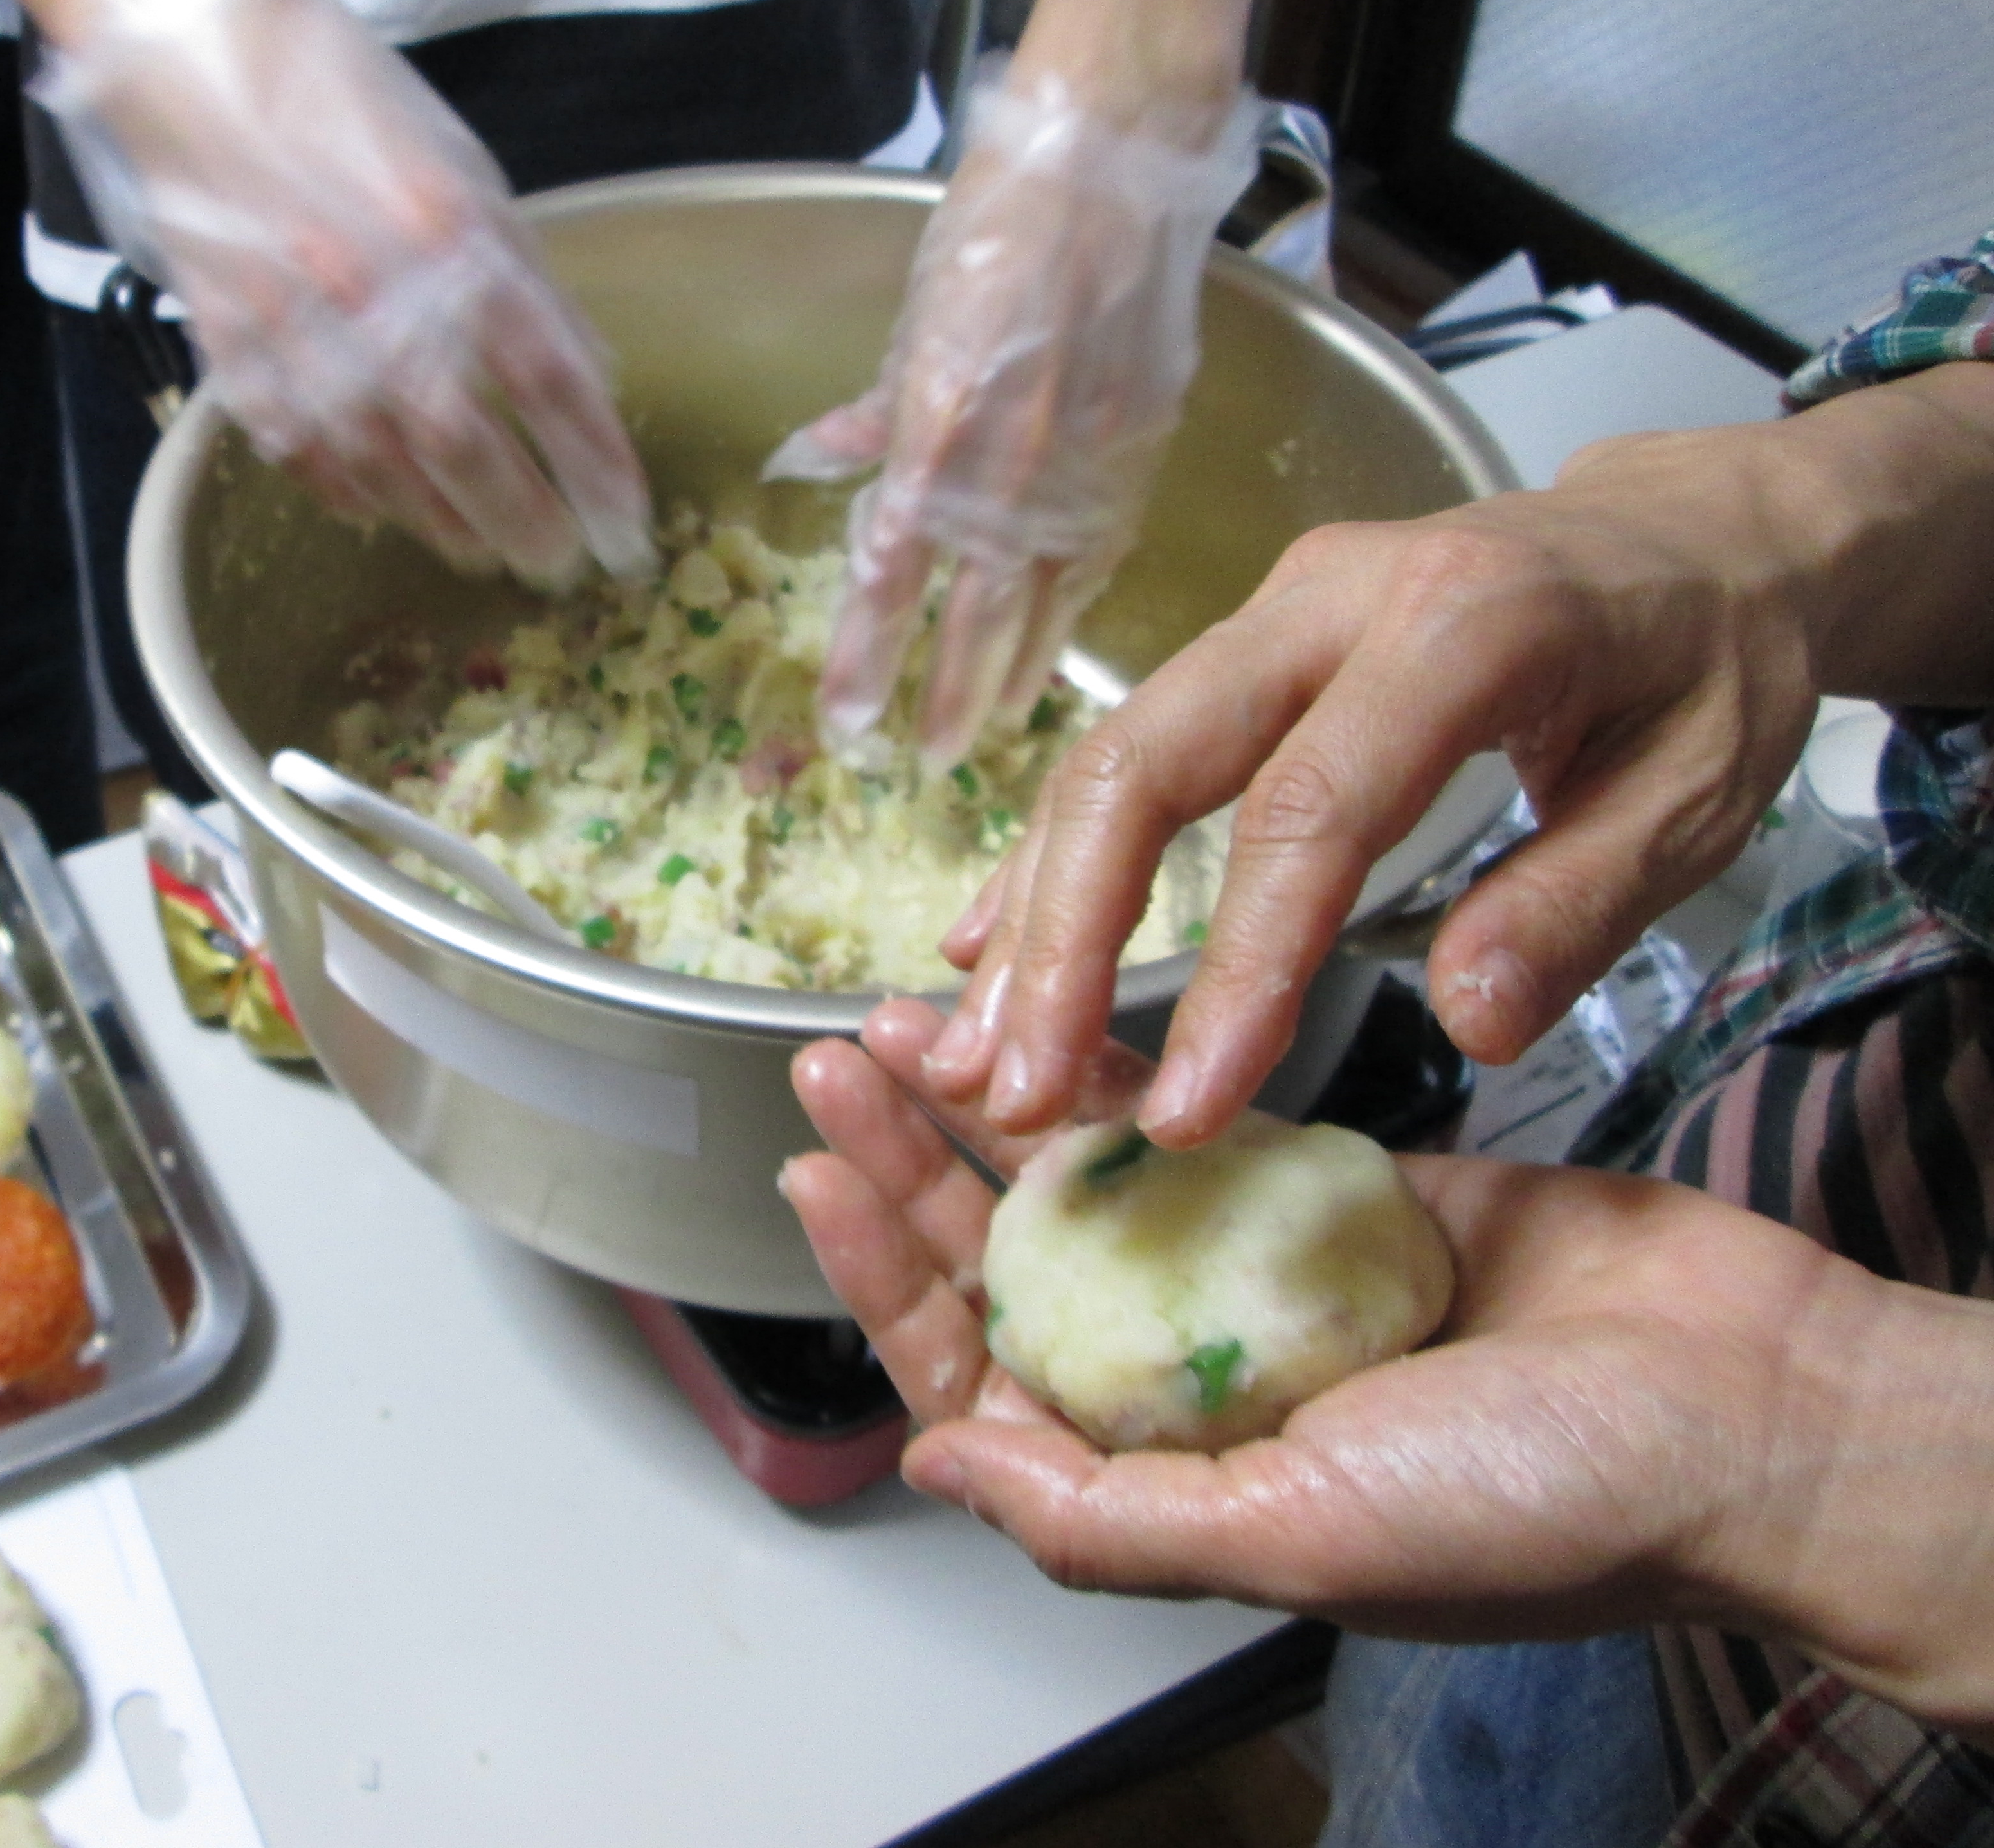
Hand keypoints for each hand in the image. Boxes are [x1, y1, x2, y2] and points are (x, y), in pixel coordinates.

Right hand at [37, 0, 653, 589]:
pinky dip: (342, 487)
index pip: (550, 377)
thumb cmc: (335, 89)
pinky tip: (379, 511)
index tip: (626, 516)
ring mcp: (294, 319)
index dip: (595, 461)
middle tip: (557, 562)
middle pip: (468, 441)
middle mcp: (377, 287)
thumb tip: (579, 371)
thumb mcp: (456, 162)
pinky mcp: (227, 335)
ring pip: (379, 458)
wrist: (185, 39)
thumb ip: (516, 268)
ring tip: (480, 552)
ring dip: (439, 520)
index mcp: (450, 230)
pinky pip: (293, 439)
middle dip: (522, 515)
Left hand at [766, 63, 1258, 765]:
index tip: (849, 717)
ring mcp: (1086, 459)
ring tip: (993, 729)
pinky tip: (1059, 641)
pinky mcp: (1144, 445)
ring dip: (1016, 670)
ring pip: (1047, 597)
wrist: (1118, 153)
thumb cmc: (1004, 215)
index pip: (892, 570)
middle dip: (949, 692)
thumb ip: (876, 406)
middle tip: (930, 759)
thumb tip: (820, 462)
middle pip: (974, 610)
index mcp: (939, 422)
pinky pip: (1101, 547)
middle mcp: (1012, 459)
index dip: (869, 653)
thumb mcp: (918, 312)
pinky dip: (1076, 603)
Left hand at [782, 1008, 1993, 1731]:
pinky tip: (1050, 1026)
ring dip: (992, 1106)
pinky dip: (1118, 1080)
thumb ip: (1110, 1517)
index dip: (889, 1283)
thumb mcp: (1306, 1540)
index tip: (820, 1180)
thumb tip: (941, 1471)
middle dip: (910, 1169)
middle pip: (1009, 1267)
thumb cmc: (1549, 1504)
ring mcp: (1260, 1283)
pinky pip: (1194, 1130)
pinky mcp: (1330, 1197)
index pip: (980, 1379)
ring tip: (908, 1024)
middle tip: (837, 1067)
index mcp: (1171, 1478)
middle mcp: (1198, 1382)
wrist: (1744, 1409)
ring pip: (1085, 1187)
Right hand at [918, 428, 1829, 1146]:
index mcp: (1465, 626)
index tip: (1190, 1108)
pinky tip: (989, 949)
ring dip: (1036, 912)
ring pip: (1112, 754)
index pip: (1311, 810)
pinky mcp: (1253, 638)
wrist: (1704, 532)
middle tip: (1019, 1090)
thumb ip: (1577, 903)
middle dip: (1067, 937)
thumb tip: (1467, 1024)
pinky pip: (1128, 744)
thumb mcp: (1703, 792)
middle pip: (1150, 762)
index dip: (1237, 967)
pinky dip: (1052, 854)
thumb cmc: (1716, 662)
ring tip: (983, 1058)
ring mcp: (1279, 608)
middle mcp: (1335, 595)